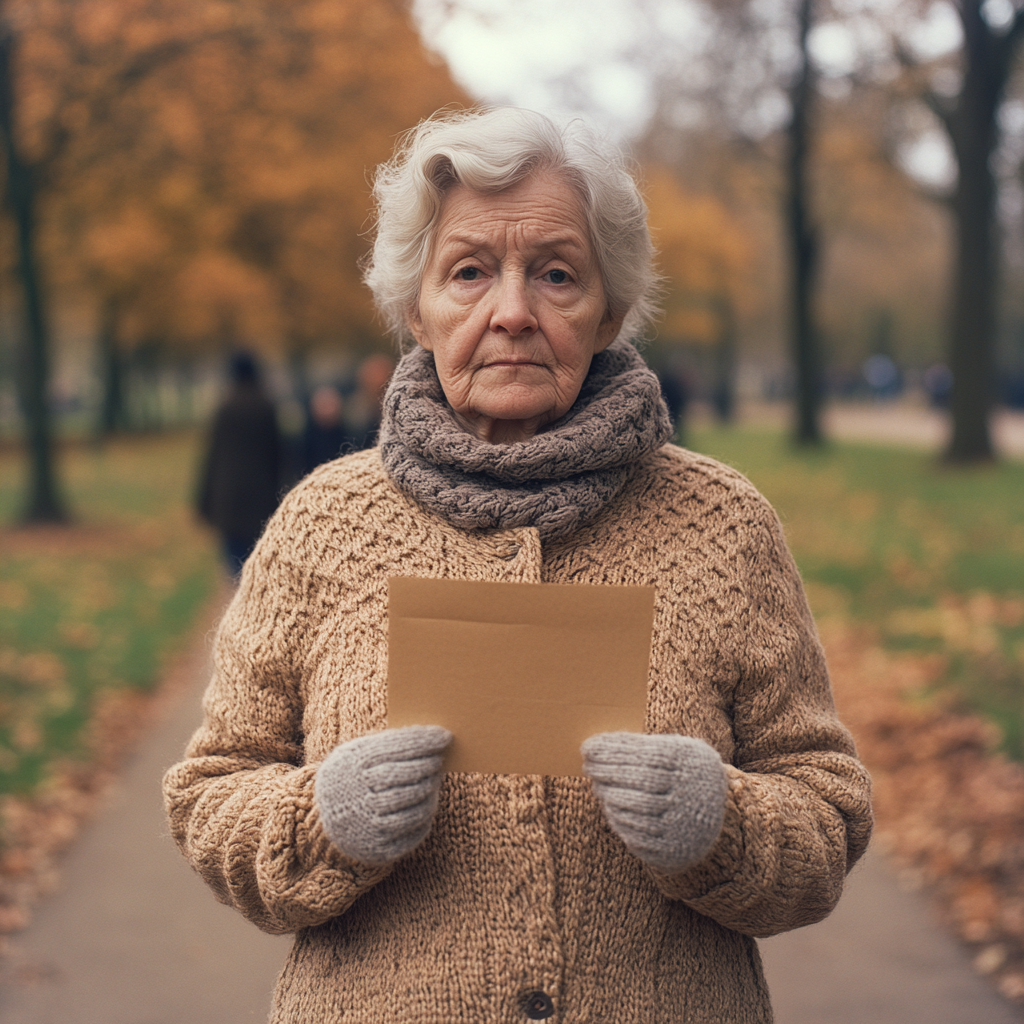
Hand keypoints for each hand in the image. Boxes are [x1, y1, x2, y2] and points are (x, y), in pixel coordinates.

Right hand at [314, 725, 451, 864]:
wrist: (320, 818)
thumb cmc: (351, 777)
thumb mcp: (356, 753)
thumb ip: (388, 744)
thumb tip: (432, 737)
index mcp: (352, 767)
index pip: (395, 749)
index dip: (423, 741)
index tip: (445, 735)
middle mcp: (359, 797)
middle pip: (406, 777)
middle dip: (428, 765)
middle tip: (439, 759)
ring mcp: (369, 825)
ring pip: (415, 807)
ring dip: (431, 792)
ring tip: (433, 780)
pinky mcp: (378, 849)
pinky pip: (413, 833)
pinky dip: (425, 818)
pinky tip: (426, 804)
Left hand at [581, 731, 727, 873]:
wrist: (717, 816)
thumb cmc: (683, 773)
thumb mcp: (675, 751)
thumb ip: (641, 747)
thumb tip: (595, 746)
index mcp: (694, 765)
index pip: (647, 754)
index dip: (613, 750)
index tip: (588, 747)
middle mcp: (692, 796)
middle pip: (641, 782)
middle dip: (608, 771)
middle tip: (588, 765)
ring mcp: (683, 827)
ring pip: (637, 809)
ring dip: (610, 795)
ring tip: (597, 783)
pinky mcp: (673, 852)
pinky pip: (637, 835)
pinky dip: (619, 819)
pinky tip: (609, 806)